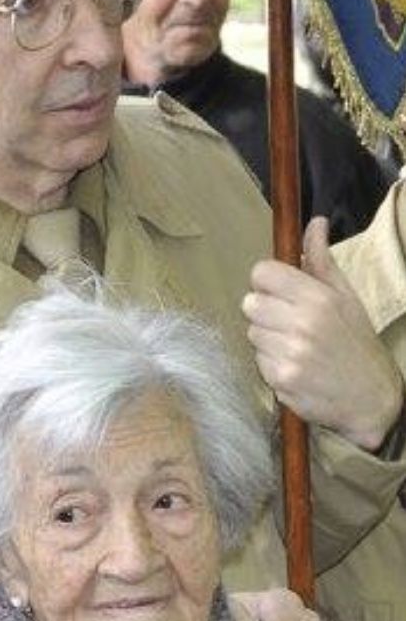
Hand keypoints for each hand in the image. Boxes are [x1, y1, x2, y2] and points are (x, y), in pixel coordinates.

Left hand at [243, 216, 403, 452]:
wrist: (370, 397)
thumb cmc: (356, 342)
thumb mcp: (345, 296)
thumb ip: (321, 261)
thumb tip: (315, 223)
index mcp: (318, 297)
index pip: (262, 274)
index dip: (267, 281)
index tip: (279, 290)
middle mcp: (302, 324)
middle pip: (250, 303)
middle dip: (265, 310)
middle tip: (288, 322)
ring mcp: (289, 354)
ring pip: (252, 333)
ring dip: (267, 338)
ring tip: (295, 346)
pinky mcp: (280, 380)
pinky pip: (257, 361)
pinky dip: (271, 363)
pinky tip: (294, 366)